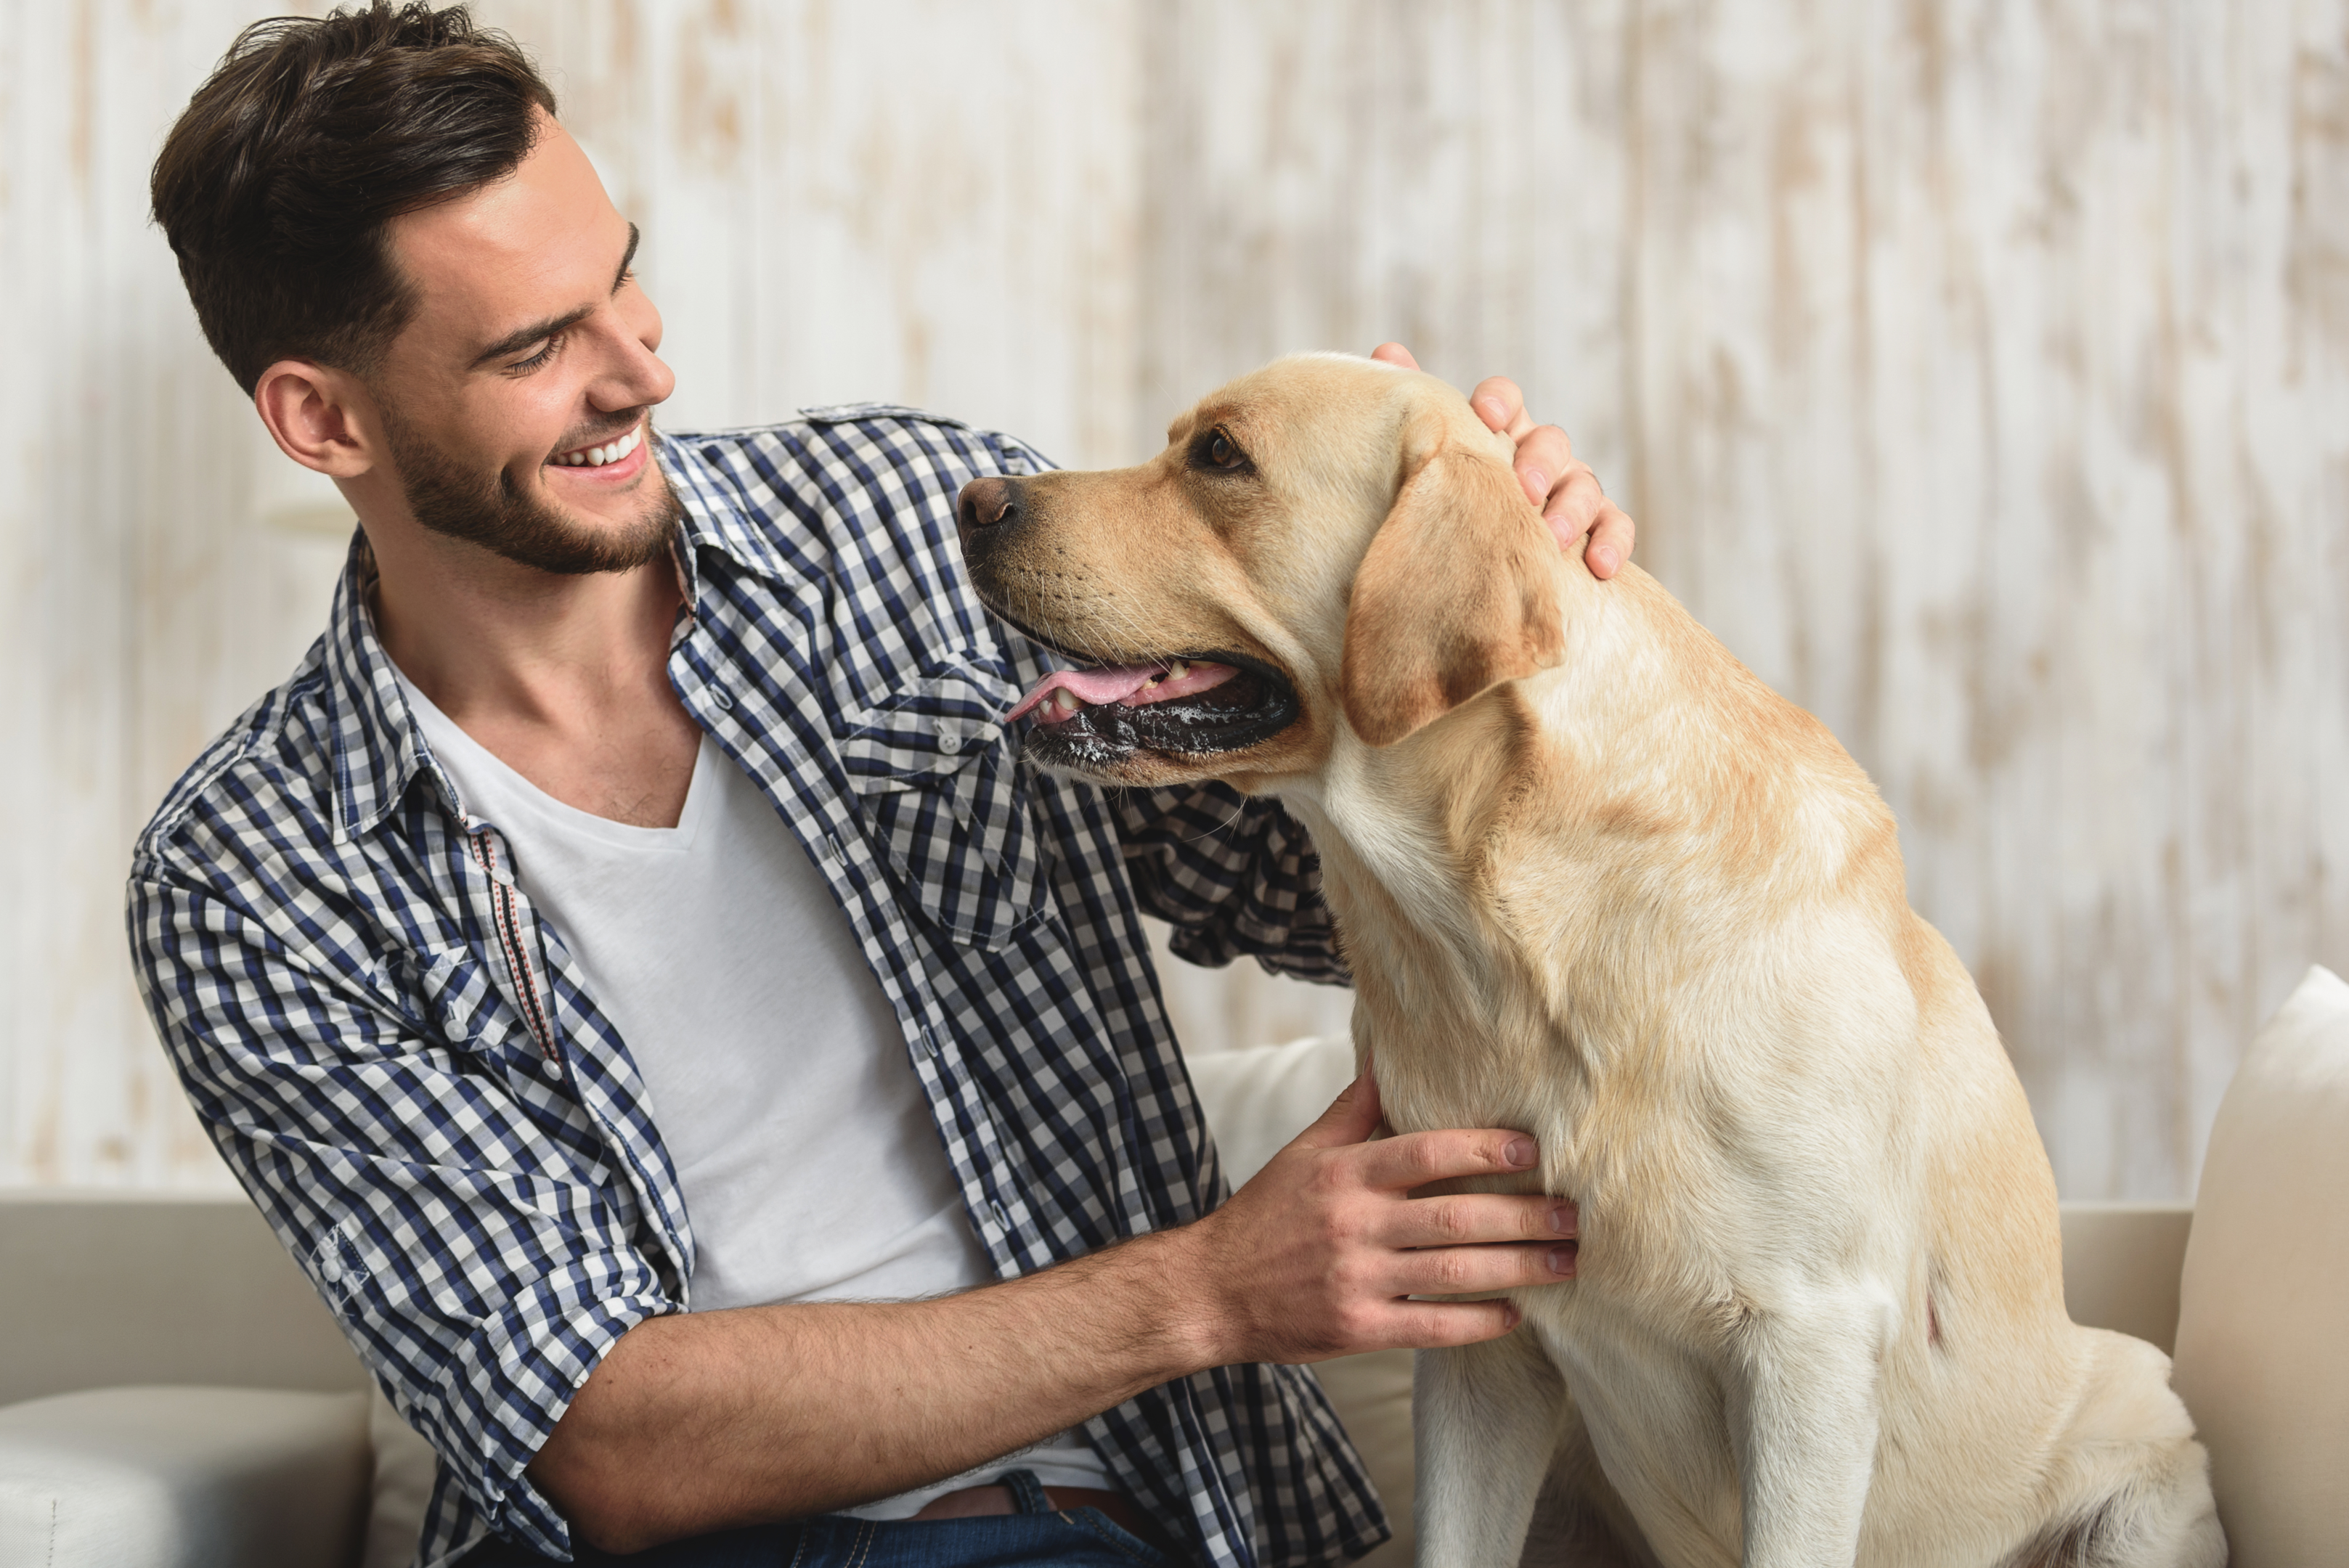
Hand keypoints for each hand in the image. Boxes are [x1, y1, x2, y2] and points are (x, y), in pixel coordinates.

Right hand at [1182, 1072, 1577, 1364]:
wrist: (1210, 1291)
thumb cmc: (1265, 1215)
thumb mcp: (1303, 1153)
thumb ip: (1354, 1111)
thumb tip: (1388, 1056)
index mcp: (1344, 1174)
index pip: (1425, 1153)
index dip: (1483, 1147)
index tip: (1533, 1148)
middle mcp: (1354, 1224)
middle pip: (1454, 1216)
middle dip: (1522, 1216)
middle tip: (1573, 1215)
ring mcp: (1357, 1279)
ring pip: (1454, 1273)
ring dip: (1518, 1269)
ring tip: (1566, 1264)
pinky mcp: (1359, 1328)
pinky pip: (1432, 1328)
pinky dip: (1479, 1322)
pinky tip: (1516, 1314)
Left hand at [1371, 342, 1635, 578]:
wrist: (1476, 568)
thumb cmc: (1450, 502)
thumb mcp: (1431, 462)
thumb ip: (1414, 413)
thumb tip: (1387, 349)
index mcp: (1499, 433)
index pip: (1505, 400)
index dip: (1498, 402)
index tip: (1483, 415)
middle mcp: (1540, 455)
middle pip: (1552, 442)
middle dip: (1540, 462)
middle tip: (1523, 488)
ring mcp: (1572, 490)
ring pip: (1586, 485)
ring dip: (1572, 508)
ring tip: (1551, 538)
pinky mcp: (1597, 528)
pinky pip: (1615, 526)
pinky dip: (1612, 541)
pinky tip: (1600, 566)